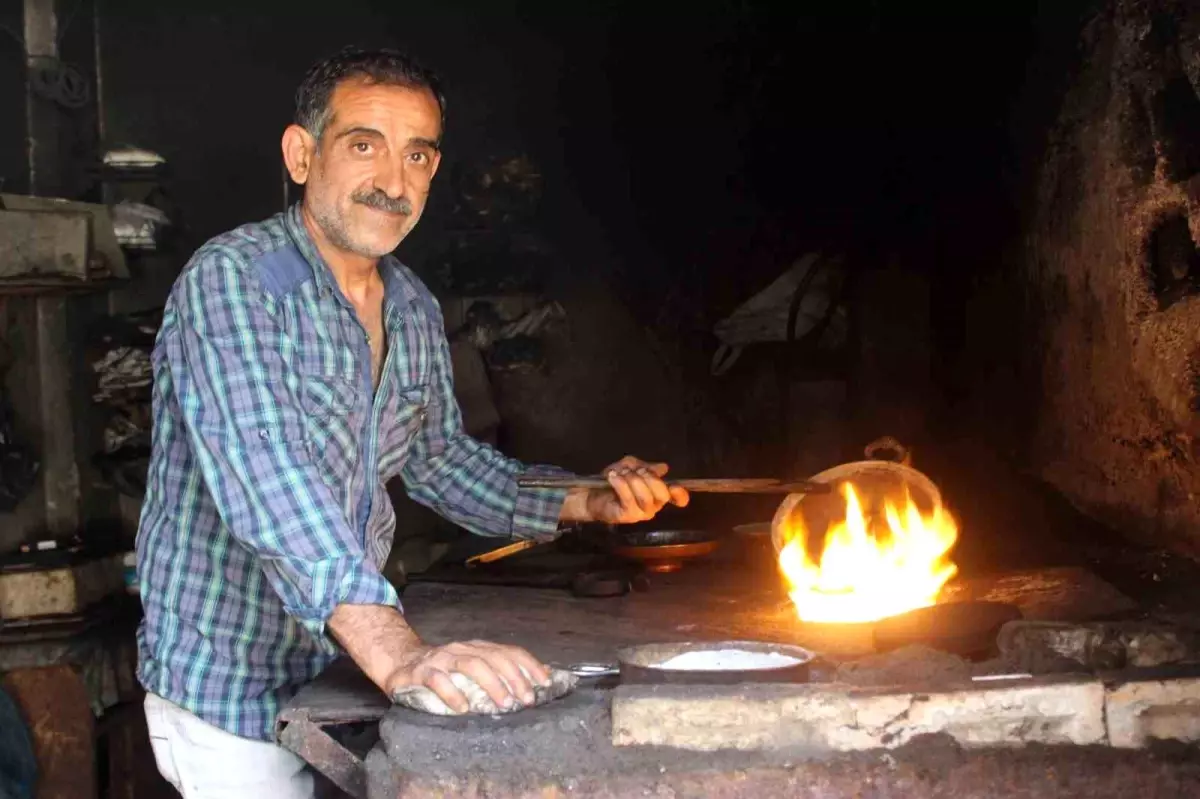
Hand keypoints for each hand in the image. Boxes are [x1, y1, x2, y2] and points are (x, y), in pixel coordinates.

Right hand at [383, 639, 550, 713]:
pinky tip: (462, 708)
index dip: (529, 665)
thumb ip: (495, 673)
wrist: (399, 661)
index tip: (545, 682)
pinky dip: (452, 693)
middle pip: (494, 657)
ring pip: (470, 665)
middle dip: (514, 678)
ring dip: (491, 684)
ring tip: (503, 703)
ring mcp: (442, 658)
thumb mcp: (471, 668)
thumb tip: (532, 685)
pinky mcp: (421, 672)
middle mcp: (462, 649)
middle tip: (526, 699)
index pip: (508, 651)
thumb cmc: (442, 670)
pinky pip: (438, 679)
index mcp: (477, 648)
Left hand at [581, 456, 689, 523]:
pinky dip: (621, 484)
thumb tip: (663, 467)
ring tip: (618, 474)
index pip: (678, 498)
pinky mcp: (627, 516)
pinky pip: (628, 499)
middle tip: (632, 471)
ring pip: (645, 495)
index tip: (674, 485)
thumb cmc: (614, 482)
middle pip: (662, 493)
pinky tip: (613, 477)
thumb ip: (646, 467)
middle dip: (648, 477)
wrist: (592, 494)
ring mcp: (641, 513)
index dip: (681, 494)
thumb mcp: (630, 467)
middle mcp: (653, 506)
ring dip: (632, 479)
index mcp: (657, 494)